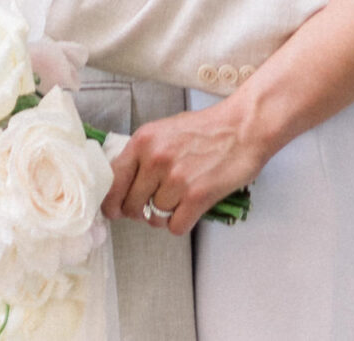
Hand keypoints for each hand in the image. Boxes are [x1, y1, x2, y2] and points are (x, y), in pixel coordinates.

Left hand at [104, 97, 272, 234]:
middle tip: (155, 204)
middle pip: (131, 206)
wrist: (243, 127)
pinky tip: (190, 208)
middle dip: (140, 211)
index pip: (112, 181)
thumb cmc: (205, 129)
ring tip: (180, 199)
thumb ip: (141, 156)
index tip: (114, 210)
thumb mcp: (163, 132)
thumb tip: (122, 184)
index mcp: (143, 141)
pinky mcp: (198, 196)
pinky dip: (181, 223)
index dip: (111, 202)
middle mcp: (155, 160)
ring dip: (165, 216)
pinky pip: (176, 227)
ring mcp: (176, 179)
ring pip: (154, 219)